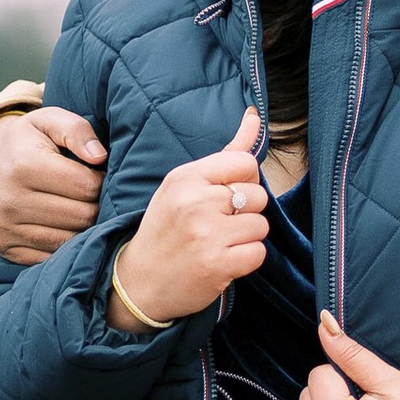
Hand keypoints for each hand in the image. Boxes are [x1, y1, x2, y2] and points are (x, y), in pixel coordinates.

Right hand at [0, 104, 106, 260]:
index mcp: (24, 166)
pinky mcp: (5, 247)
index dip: (101, 181)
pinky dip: (64, 245)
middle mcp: (10, 200)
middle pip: (81, 216)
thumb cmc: (30, 138)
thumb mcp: (51, 120)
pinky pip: (51, 256)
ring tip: (79, 207)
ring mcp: (5, 228)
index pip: (86, 186)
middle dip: (95, 205)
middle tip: (92, 194)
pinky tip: (63, 225)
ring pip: (69, 240)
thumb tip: (99, 157)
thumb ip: (78, 131)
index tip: (98, 174)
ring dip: (83, 228)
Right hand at [110, 110, 267, 326]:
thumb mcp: (184, 186)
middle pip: (258, 195)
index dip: (246, 180)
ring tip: (219, 243)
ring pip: (261, 225)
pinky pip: (258, 253)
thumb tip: (255, 116)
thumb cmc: (165, 230)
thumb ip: (225, 154)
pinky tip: (223, 261)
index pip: (245, 163)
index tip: (227, 196)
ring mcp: (207, 234)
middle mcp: (195, 202)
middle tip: (218, 225)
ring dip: (246, 238)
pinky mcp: (217, 265)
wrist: (138, 283)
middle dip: (246, 212)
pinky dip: (246, 260)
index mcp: (186, 177)